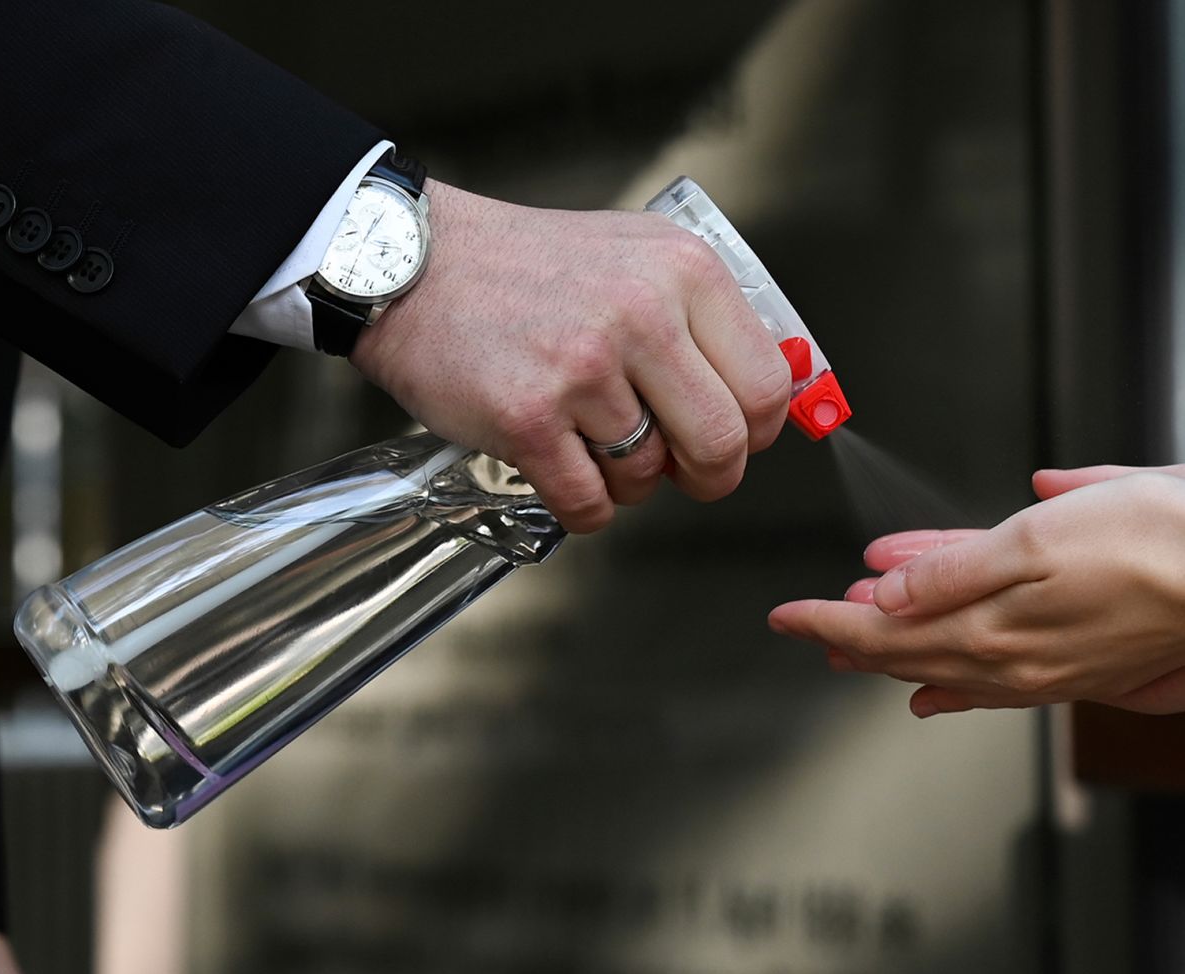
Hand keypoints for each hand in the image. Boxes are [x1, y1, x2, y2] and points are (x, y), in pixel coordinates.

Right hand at [352, 180, 791, 532]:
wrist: (413, 261)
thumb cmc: (527, 266)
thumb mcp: (637, 254)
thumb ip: (705, 317)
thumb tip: (771, 397)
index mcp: (683, 270)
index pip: (767, 385)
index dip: (757, 431)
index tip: (737, 438)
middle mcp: (641, 313)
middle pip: (723, 444)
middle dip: (710, 476)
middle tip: (684, 471)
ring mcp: (582, 368)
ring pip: (648, 477)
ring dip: (627, 481)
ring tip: (591, 441)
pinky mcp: (526, 416)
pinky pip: (587, 503)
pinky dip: (582, 507)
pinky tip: (562, 470)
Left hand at [769, 474, 1184, 715]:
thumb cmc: (1152, 541)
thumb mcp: (1035, 541)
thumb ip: (953, 573)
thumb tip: (884, 601)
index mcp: (994, 629)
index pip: (886, 633)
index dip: (830, 622)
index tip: (783, 616)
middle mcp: (1015, 662)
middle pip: (910, 654)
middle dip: (854, 640)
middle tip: (808, 629)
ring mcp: (1051, 670)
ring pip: (950, 668)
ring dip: (899, 654)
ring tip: (858, 648)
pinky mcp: (1085, 668)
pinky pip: (995, 682)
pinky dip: (954, 680)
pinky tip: (944, 689)